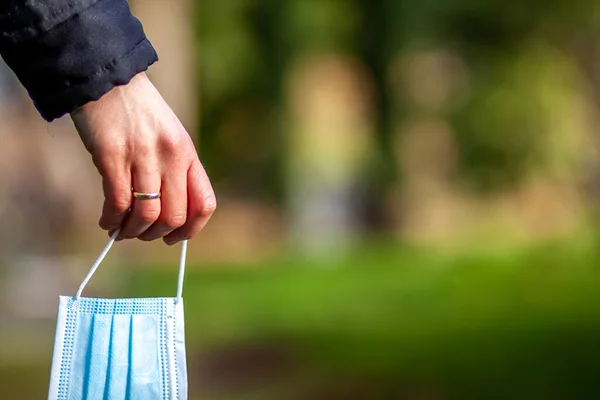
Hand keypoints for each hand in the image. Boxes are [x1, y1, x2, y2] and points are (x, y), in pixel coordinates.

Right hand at [71, 72, 215, 244]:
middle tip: (140, 234)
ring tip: (120, 231)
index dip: (190, 230)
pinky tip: (107, 222)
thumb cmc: (139, 114)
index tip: (172, 238)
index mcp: (188, 154)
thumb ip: (175, 171)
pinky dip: (112, 220)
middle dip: (156, 234)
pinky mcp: (112, 156)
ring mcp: (143, 156)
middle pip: (174, 216)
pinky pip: (117, 202)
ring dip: (132, 231)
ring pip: (146, 215)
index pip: (204, 204)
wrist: (109, 81)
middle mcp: (171, 156)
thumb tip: (169, 216)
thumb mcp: (170, 138)